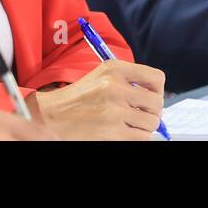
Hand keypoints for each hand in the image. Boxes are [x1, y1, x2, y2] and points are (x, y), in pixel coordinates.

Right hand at [29, 60, 165, 139]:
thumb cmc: (76, 99)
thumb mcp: (100, 77)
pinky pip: (142, 138)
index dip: (157, 91)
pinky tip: (121, 134)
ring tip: (126, 126)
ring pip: (151, 124)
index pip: (156, 78)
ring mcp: (115, 111)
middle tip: (138, 117)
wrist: (50, 117)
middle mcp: (116, 87)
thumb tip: (155, 98)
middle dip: (150, 113)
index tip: (148, 99)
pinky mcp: (114, 133)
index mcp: (114, 69)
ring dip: (142, 128)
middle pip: (157, 104)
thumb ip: (127, 81)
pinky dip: (135, 138)